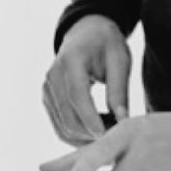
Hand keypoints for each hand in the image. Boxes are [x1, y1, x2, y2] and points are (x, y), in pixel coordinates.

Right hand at [43, 14, 134, 146]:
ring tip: (110, 132)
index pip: (77, 96)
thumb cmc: (106, 44)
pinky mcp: (47, 99)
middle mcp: (52, 76)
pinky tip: (98, 129)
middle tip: (117, 137)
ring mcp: (47, 89)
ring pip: (63, 127)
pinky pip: (60, 126)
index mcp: (71, 60)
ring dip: (86, 137)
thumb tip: (123, 121)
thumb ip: (119, 91)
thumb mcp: (120, 61)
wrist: (86, 33)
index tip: (109, 136)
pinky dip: (78, 134)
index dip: (92, 120)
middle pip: (68, 117)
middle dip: (91, 133)